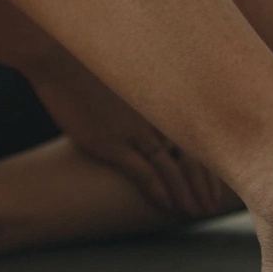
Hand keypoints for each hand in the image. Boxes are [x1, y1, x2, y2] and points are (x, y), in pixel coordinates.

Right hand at [23, 50, 226, 218]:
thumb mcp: (126, 76)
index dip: (209, 162)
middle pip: (193, 156)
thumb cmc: (86, 65)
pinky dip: (158, 190)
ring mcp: (134, 130)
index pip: (199, 136)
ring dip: (186, 194)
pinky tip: (167, 206)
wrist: (58, 59)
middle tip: (210, 206)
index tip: (214, 181)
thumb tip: (145, 105)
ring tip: (195, 212)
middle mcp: (156, 115)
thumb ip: (141, 94)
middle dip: (205, 184)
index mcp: (163, 99)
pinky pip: (143, 172)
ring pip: (172, 169)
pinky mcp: (111, 142)